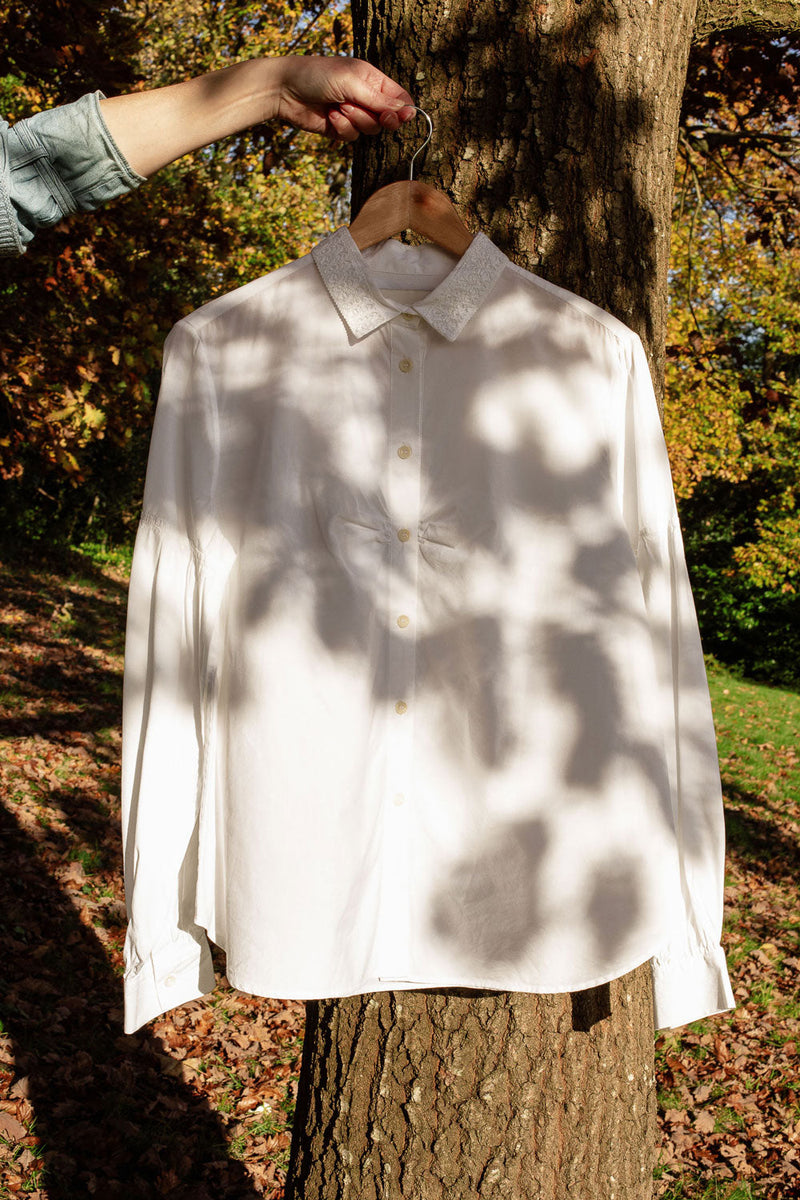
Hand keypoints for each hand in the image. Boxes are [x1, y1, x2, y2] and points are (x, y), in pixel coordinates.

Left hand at [275, 56, 415, 141]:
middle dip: (378, 117)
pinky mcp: (339, 128)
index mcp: (372, 80)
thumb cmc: (318, 76)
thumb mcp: (352, 82)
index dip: (403, 110)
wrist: (285, 90)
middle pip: (387, 119)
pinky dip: (342, 128)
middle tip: (373, 114)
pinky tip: (330, 117)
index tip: (403, 117)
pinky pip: (352, 137)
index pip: (399, 98)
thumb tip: (408, 111)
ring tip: (338, 107)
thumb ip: (379, 99)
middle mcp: (365, 97)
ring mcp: (352, 114)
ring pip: (369, 130)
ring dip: (355, 120)